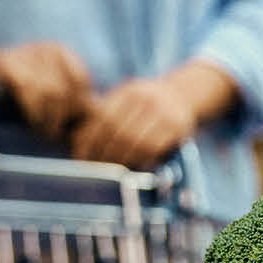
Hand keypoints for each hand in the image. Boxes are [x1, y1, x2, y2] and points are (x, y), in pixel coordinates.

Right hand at [0, 42, 93, 139]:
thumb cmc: (16, 85)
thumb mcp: (45, 85)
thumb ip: (68, 95)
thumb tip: (94, 113)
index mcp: (58, 50)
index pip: (81, 79)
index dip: (80, 103)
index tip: (74, 121)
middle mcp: (46, 48)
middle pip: (67, 88)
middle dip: (65, 115)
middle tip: (59, 133)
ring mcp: (27, 54)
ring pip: (50, 93)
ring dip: (49, 118)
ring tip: (47, 133)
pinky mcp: (10, 65)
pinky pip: (30, 94)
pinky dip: (33, 113)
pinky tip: (33, 123)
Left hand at [71, 61, 235, 169]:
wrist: (184, 96)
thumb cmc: (147, 104)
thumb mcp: (128, 99)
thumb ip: (106, 114)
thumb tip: (78, 140)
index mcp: (129, 91)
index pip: (102, 117)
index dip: (89, 139)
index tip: (81, 156)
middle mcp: (145, 99)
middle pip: (117, 130)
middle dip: (103, 153)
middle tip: (96, 169)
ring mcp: (163, 112)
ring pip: (135, 141)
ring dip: (121, 159)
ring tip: (114, 171)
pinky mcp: (177, 127)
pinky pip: (153, 148)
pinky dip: (141, 160)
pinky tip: (134, 165)